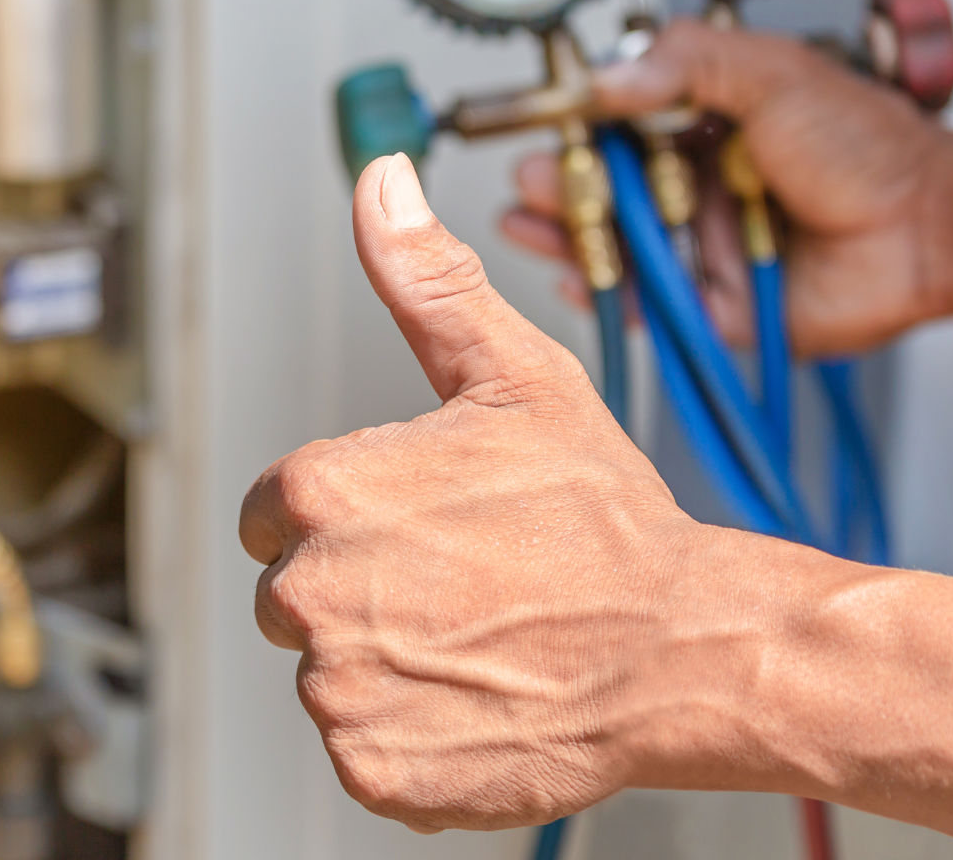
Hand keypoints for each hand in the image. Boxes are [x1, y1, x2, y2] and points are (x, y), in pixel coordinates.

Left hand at [239, 153, 723, 832]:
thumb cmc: (604, 521)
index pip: (271, 514)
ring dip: (389, 663)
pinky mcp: (374, 768)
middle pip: (293, 594)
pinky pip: (364, 748)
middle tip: (463, 582)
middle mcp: (310, 592)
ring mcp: (340, 689)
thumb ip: (425, 282)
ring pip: (330, 673)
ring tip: (480, 638)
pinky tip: (477, 696)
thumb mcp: (514, 376)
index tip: (418, 526)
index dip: (347, 517)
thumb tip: (381, 184)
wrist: (682, 650)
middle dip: (360, 589)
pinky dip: (411, 736)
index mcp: (319, 494)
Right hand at [501, 20, 947, 356]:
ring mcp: (701, 247)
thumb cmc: (867, 146)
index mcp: (706, 126)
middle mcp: (696, 187)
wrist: (929, 224)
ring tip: (526, 221)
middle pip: (605, 189)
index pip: (620, 125)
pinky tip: (571, 274)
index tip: (542, 123)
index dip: (577, 127)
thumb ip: (687, 63)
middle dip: (557, 185)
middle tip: (527, 178)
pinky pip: (645, 305)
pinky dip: (605, 295)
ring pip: (617, 246)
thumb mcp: (772, 72)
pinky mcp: (712, 306)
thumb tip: (606, 77)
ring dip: (566, 235)